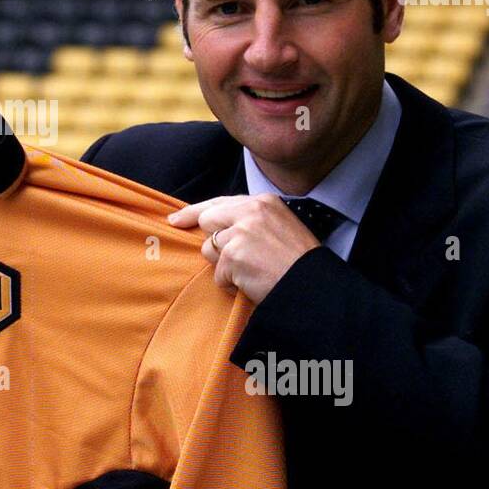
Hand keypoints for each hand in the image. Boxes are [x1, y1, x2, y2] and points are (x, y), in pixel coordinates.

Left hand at [167, 193, 319, 304]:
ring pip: (209, 249)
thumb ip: (250, 220)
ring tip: (251, 271)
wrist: (313, 286)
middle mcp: (250, 211)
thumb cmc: (298, 262)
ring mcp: (240, 232)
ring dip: (224, 265)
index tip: (175, 219)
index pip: (219, 202)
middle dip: (212, 241)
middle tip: (223, 257)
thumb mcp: (279, 226)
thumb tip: (215, 227)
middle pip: (208, 221)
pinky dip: (230, 283)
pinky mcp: (233, 256)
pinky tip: (252, 283)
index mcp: (263, 201)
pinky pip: (217, 273)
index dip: (194, 212)